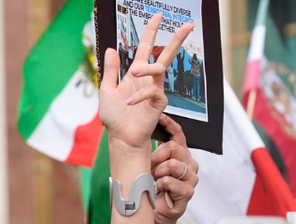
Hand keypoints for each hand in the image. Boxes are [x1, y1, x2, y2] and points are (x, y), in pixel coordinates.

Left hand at [98, 13, 193, 149]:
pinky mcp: (159, 102)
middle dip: (177, 39)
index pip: (146, 47)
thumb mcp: (107, 89)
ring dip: (147, 68)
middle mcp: (149, 78)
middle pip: (166, 54)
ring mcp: (156, 89)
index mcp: (137, 72)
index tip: (158, 16)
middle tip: (188, 24)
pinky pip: (153, 91)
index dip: (151, 31)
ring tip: (133, 72)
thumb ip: (111, 69)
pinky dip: (140, 95)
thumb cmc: (115, 116)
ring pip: (160, 69)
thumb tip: (111, 48)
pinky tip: (129, 102)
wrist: (120, 136)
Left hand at [150, 114, 197, 223]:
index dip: (170, 125)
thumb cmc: (151, 190)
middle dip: (155, 157)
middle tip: (148, 167)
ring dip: (157, 172)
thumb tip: (140, 135)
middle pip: (173, 148)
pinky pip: (170, 181)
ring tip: (153, 181)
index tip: (160, 117)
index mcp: (180, 156)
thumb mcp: (150, 167)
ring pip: (173, 164)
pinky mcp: (188, 192)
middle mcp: (189, 164)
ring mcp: (191, 178)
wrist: (153, 214)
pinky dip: (160, 185)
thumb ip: (151, 152)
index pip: (178, 135)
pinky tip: (158, 190)